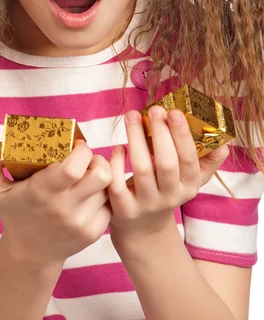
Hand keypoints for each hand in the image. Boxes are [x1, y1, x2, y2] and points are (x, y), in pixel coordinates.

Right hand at [0, 139, 112, 266]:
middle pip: (101, 175)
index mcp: (43, 192)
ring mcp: (82, 222)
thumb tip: (2, 144)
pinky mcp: (94, 232)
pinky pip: (109, 204)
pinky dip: (102, 196)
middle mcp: (65, 208)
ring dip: (100, 177)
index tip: (75, 147)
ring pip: (107, 188)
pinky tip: (89, 194)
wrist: (30, 253)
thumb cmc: (14, 212)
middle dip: (98, 160)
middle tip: (86, 160)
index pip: (74, 167)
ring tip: (87, 176)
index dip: (82, 151)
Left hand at [107, 105, 229, 246]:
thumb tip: (222, 144)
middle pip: (167, 165)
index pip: (189, 161)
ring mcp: (146, 205)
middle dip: (161, 134)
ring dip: (136, 139)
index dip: (182, 136)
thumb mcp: (188, 181)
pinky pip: (118, 184)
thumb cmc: (165, 191)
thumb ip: (206, 162)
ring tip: (132, 116)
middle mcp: (170, 197)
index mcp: (189, 187)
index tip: (174, 112)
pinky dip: (117, 163)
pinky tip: (119, 147)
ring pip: (142, 170)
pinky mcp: (123, 210)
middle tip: (154, 109)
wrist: (142, 230)